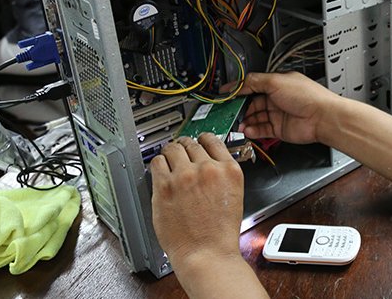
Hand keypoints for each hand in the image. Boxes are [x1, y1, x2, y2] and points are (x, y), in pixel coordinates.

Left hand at [150, 134, 244, 269]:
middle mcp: (207, 168)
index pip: (213, 140)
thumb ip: (221, 176)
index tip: (198, 141)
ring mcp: (185, 176)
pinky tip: (160, 168)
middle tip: (181, 150)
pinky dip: (158, 163)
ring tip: (168, 157)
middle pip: (191, 143)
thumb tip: (207, 164)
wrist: (206, 253)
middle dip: (185, 146)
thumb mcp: (234, 196)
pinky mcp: (164, 186)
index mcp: (228, 170)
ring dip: (170, 151)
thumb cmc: (219, 233)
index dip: (203, 139)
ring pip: (173, 149)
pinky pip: (157, 163)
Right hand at [237, 72, 336, 144]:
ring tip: (237, 123)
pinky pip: (261, 129)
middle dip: (239, 108)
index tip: (225, 94)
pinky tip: (247, 130)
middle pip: (251, 103)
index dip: (238, 90)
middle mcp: (277, 98)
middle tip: (228, 112)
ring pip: (255, 118)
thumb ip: (254, 82)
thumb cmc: (307, 96)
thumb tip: (238, 83)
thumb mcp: (276, 82)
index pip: (252, 85)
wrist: (322, 117)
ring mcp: (278, 114)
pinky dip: (253, 130)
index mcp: (276, 84)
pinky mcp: (279, 129)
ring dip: (245, 120)